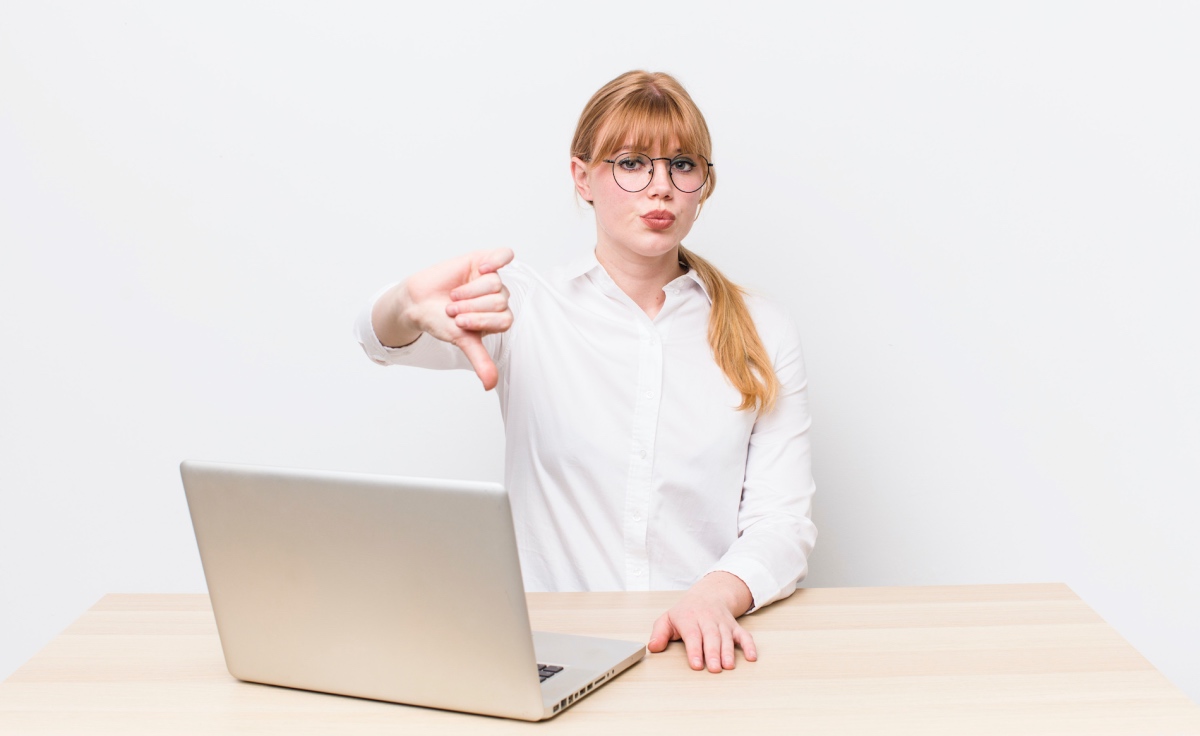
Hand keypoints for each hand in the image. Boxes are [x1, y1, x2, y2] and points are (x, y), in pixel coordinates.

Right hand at [375, 248, 514, 389]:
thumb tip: (490, 385)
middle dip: (471, 307)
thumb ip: (479, 359)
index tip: (458, 323)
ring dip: (468, 291)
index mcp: (498, 318)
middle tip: (453, 310)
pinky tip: (482, 267)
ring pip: (494, 282)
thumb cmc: (440, 321)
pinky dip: (497, 260)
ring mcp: (491, 279)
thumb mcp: (461, 340)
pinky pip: (504, 254)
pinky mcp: (483, 261)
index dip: (479, 320)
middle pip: (499, 300)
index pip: (504, 319)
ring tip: (453, 296)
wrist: (417, 301)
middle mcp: (498, 299)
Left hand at [647, 571, 756, 672]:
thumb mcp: (667, 619)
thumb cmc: (686, 612)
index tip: (697, 664)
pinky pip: (744, 635)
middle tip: (714, 668)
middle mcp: (707, 620)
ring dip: (729, 652)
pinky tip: (751, 657)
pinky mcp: (734, 627)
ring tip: (728, 666)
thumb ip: (659, 634)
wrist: (708, 594)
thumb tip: (653, 647)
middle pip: (711, 637)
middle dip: (713, 653)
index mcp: (689, 618)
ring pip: (727, 637)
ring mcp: (722, 623)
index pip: (693, 635)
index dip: (695, 650)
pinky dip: (749, 646)